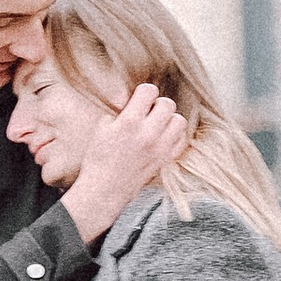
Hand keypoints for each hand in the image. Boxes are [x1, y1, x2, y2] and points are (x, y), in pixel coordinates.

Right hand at [62, 82, 190, 242]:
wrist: (104, 189)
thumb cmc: (98, 157)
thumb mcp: (101, 127)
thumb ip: (118, 109)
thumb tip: (131, 98)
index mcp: (129, 121)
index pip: (149, 91)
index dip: (143, 92)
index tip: (138, 100)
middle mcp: (148, 133)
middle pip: (167, 104)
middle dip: (157, 104)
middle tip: (147, 113)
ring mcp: (160, 148)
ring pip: (179, 121)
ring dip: (169, 119)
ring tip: (157, 124)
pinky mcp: (165, 160)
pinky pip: (182, 139)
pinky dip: (175, 135)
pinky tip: (163, 137)